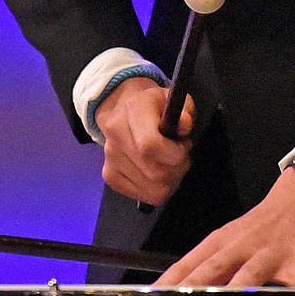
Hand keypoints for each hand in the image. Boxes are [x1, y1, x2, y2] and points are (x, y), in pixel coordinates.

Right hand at [94, 77, 194, 206]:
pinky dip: (157, 189)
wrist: (122, 109)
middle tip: (180, 156)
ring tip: (170, 164)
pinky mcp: (109, 176)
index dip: (173, 154)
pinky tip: (158, 173)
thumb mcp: (172, 99)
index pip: (149, 146)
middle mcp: (116, 137)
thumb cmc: (153, 106)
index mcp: (132, 113)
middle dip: (177, 169)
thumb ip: (185, 109)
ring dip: (170, 181)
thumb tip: (184, 124)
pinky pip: (144, 196)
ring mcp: (110, 160)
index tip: (183, 146)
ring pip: (152, 190)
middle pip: (154, 173)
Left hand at [154, 166, 294, 288]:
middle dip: (194, 288)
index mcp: (220, 242)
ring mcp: (268, 254)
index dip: (168, 281)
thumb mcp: (231, 239)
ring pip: (250, 275)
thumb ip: (210, 264)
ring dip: (237, 290)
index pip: (188, 263)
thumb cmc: (261, 226)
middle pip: (213, 269)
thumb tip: (180, 289)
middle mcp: (240, 247)